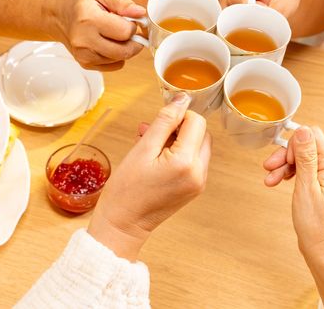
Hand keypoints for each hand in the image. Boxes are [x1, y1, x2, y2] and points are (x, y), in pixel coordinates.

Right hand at [46, 0, 144, 70]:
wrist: (55, 14)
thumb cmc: (78, 1)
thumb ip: (123, 2)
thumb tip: (140, 13)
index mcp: (89, 19)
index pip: (124, 32)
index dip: (133, 26)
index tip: (129, 20)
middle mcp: (84, 40)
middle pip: (124, 51)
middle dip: (134, 41)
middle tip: (129, 30)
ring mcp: (83, 54)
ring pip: (120, 59)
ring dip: (124, 48)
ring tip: (114, 34)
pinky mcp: (84, 63)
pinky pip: (113, 66)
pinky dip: (117, 56)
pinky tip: (109, 43)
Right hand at [87, 94, 211, 259]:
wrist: (123, 225)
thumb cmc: (127, 189)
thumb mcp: (142, 148)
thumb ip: (164, 121)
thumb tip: (182, 98)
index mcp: (186, 162)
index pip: (196, 121)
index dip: (178, 116)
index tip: (157, 123)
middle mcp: (199, 173)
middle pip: (201, 133)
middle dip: (178, 128)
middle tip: (151, 133)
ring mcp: (198, 182)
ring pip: (197, 146)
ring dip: (178, 140)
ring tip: (149, 145)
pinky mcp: (194, 188)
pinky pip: (193, 161)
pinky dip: (178, 154)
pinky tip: (156, 158)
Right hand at [264, 127, 323, 264]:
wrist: (320, 248)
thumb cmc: (316, 223)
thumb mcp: (306, 186)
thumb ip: (305, 157)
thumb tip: (303, 131)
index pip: (313, 136)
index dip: (294, 143)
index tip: (281, 155)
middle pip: (304, 147)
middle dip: (285, 155)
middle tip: (270, 167)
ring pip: (300, 159)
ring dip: (283, 166)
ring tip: (270, 179)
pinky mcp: (317, 185)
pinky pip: (301, 171)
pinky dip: (287, 174)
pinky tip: (277, 181)